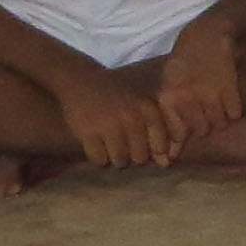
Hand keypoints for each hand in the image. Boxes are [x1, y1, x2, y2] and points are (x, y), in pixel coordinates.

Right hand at [55, 70, 184, 168]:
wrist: (81, 80)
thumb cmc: (118, 98)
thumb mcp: (142, 106)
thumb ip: (158, 133)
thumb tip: (165, 164)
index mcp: (148, 109)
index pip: (161, 146)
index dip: (153, 150)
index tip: (143, 143)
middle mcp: (131, 117)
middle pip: (140, 158)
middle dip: (132, 156)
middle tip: (123, 144)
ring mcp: (109, 125)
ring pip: (120, 162)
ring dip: (115, 158)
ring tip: (109, 145)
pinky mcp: (87, 132)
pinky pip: (99, 161)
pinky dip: (98, 158)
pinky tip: (96, 144)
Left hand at [155, 19, 244, 145]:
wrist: (206, 35)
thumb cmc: (183, 61)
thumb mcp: (168, 85)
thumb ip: (169, 116)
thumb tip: (168, 155)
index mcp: (168, 97)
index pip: (178, 133)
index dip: (181, 141)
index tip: (183, 143)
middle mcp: (187, 98)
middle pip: (201, 131)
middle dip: (203, 126)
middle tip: (203, 114)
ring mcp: (209, 94)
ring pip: (218, 125)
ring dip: (219, 120)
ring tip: (216, 107)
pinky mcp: (229, 89)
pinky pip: (234, 114)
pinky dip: (232, 111)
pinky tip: (227, 100)